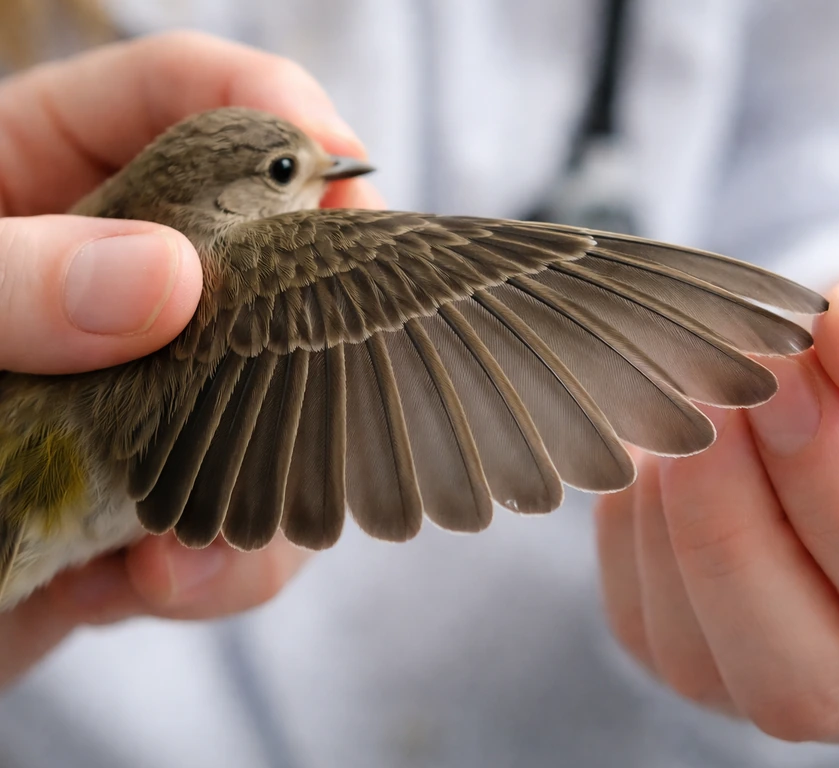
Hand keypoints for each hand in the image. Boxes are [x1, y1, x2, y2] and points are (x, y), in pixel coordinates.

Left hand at [0, 31, 383, 687]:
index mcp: (41, 182)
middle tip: (342, 359)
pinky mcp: (152, 500)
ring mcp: (145, 396)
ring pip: (283, 407)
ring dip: (273, 481)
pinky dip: (221, 567)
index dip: (275, 110)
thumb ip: (10, 277)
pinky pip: (241, 524)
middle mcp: (114, 285)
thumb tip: (168, 281)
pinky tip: (150, 580)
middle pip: (277, 255)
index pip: (185, 95)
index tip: (336, 167)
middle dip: (322, 314)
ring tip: (195, 539)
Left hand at [595, 248, 838, 741]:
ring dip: (675, 518)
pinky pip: (640, 622)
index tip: (787, 376)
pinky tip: (668, 445)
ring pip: (701, 663)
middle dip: (733, 525)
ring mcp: (792, 677)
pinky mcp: (703, 655)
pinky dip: (634, 523)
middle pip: (807, 681)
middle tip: (713, 394)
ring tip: (694, 404)